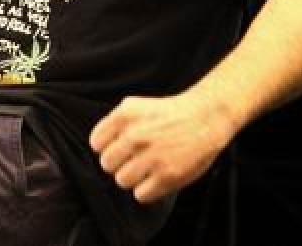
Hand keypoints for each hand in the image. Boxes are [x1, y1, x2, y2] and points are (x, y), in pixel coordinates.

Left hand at [89, 90, 239, 203]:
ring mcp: (151, 157)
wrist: (205, 117)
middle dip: (119, 164)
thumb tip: (98, 146)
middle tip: (134, 160)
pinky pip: (140, 195)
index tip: (120, 147)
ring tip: (147, 169)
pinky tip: (156, 178)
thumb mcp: (136, 106)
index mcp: (125, 116)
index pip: (96, 144)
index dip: (107, 147)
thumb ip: (114, 124)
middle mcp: (135, 136)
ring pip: (122, 181)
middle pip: (107, 164)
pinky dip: (147, 191)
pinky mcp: (167, 176)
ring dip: (133, 178)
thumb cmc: (169, 114)